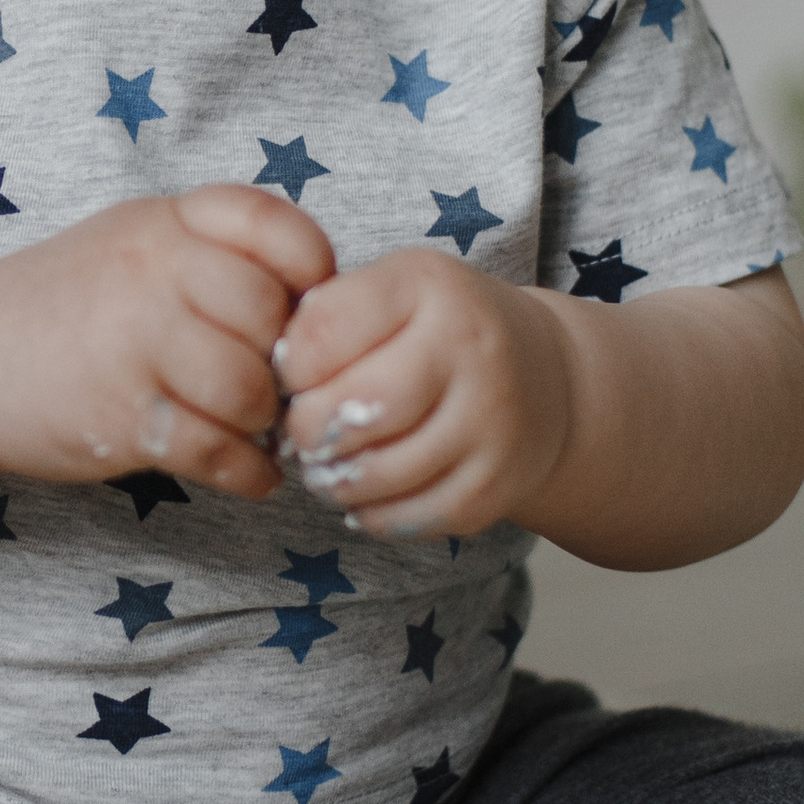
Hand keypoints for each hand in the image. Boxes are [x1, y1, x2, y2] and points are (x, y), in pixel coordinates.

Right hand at [0, 188, 334, 499]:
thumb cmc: (66, 303)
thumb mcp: (135, 242)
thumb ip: (215, 252)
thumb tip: (318, 304)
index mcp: (163, 222)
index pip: (276, 228)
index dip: (311, 273)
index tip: (303, 310)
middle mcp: (150, 272)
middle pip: (273, 316)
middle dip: (285, 361)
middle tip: (275, 385)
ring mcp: (133, 343)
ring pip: (250, 388)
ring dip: (265, 421)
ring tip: (251, 428)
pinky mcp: (121, 417)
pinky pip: (218, 450)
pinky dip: (248, 472)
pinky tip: (247, 472)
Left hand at [275, 250, 572, 540]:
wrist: (544, 378)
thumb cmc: (435, 329)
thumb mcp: (390, 291)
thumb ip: (324, 319)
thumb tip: (260, 382)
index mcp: (428, 286)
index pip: (322, 332)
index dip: (288, 365)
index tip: (292, 376)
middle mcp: (470, 347)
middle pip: (352, 408)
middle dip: (305, 429)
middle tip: (301, 430)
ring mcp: (490, 422)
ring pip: (376, 473)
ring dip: (330, 478)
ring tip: (326, 463)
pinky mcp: (495, 486)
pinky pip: (404, 518)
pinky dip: (368, 512)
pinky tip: (365, 491)